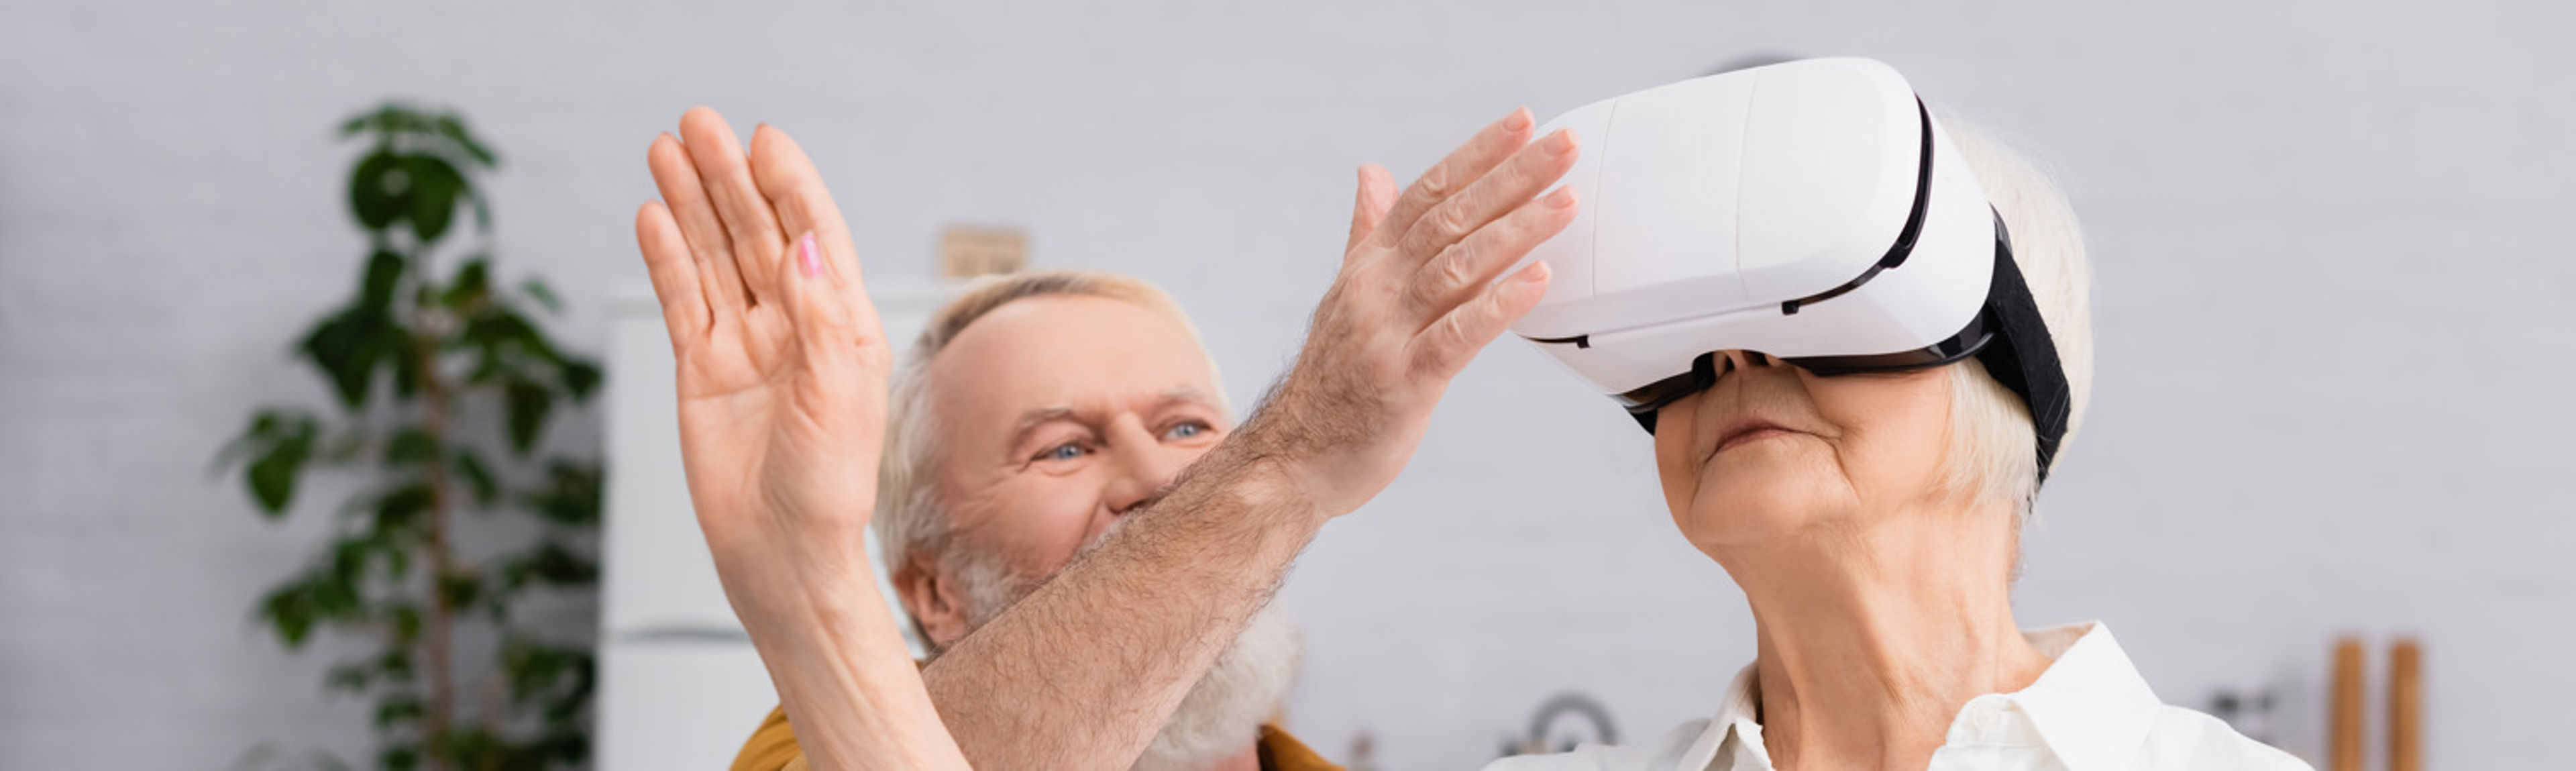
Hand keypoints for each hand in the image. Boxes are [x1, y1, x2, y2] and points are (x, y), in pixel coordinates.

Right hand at [633, 107, 887, 619]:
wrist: (783, 554)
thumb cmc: (828, 489)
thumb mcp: (837, 398)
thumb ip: (821, 317)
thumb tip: (808, 244)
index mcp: (844, 326)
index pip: (816, 237)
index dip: (790, 185)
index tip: (763, 139)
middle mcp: (796, 325)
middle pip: (756, 233)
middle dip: (728, 177)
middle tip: (697, 123)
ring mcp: (746, 344)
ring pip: (715, 257)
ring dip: (692, 203)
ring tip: (666, 149)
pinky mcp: (703, 370)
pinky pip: (683, 301)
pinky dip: (667, 258)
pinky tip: (653, 214)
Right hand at [1238, 107, 1579, 517]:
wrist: (1293, 458)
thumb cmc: (1332, 381)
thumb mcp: (1347, 295)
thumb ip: (1367, 232)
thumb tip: (1371, 172)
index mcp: (1368, 264)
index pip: (1427, 192)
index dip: (1477, 154)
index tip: (1525, 120)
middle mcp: (1374, 288)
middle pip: (1449, 218)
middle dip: (1511, 177)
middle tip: (1563, 145)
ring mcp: (1387, 334)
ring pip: (1456, 268)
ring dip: (1515, 230)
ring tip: (1566, 202)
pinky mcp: (1404, 382)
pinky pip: (1456, 336)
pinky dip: (1498, 305)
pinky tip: (1537, 281)